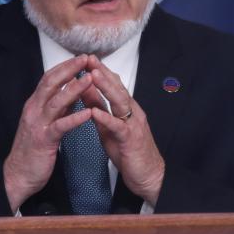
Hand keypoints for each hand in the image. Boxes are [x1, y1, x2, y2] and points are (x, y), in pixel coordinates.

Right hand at [3, 55, 96, 210]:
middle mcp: (34, 110)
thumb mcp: (46, 122)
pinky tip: (88, 113)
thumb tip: (73, 92)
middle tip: (86, 59)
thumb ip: (58, 108)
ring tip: (90, 79)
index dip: (65, 66)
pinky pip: (60, 126)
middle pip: (50, 83)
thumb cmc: (34, 148)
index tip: (81, 57)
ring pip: (56, 101)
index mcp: (35, 104)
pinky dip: (74, 118)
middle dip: (69, 70)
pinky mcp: (44, 140)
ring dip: (74, 89)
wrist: (18, 174)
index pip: (49, 78)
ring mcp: (38, 124)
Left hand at [81, 56, 164, 206]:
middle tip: (89, 59)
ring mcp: (133, 125)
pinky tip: (95, 111)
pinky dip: (106, 118)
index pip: (114, 85)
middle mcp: (133, 113)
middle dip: (103, 73)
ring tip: (93, 75)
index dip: (101, 71)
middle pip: (118, 88)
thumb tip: (85, 91)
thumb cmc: (128, 152)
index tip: (87, 59)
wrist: (148, 175)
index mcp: (127, 109)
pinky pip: (118, 126)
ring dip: (106, 88)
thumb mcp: (109, 127)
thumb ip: (99, 109)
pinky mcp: (131, 140)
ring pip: (120, 102)